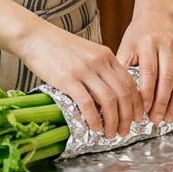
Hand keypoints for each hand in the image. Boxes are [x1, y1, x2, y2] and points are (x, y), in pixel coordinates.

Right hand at [15, 20, 142, 138]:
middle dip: (128, 117)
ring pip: (109, 101)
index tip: (137, 118)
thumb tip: (108, 96)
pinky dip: (94, 120)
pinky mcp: (68, 79)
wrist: (35, 37)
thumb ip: (100, 69)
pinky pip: (88, 104)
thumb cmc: (58, 47)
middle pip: (124, 93)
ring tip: (110, 134)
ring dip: (113, 122)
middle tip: (124, 132)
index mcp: (106, 55)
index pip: (130, 82)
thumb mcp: (87, 52)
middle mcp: (99, 61)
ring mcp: (84, 70)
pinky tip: (95, 128)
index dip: (136, 104)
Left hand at [116, 7, 172, 123]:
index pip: (149, 72)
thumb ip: (122, 69)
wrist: (156, 15)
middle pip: (167, 78)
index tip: (143, 111)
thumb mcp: (125, 47)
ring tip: (168, 117)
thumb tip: (116, 96)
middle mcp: (166, 44)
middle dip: (162, 102)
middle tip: (156, 120)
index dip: (147, 93)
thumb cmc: (137, 35)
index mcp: (147, 43)